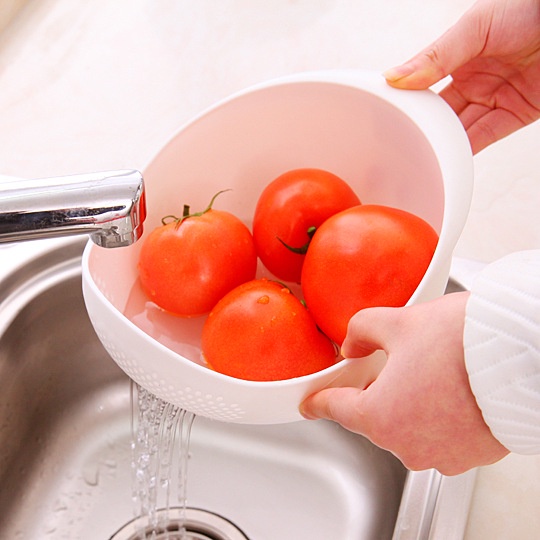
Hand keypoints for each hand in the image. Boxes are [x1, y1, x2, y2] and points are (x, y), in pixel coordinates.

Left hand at [301, 292, 508, 475]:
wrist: (522, 356)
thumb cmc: (462, 344)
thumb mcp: (396, 322)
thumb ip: (361, 331)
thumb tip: (353, 344)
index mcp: (380, 417)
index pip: (335, 409)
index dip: (318, 401)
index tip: (310, 404)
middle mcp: (407, 445)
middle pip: (373, 417)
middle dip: (375, 391)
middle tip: (393, 362)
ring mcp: (441, 455)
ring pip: (407, 426)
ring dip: (409, 403)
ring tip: (430, 372)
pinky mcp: (470, 456)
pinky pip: (438, 435)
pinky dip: (436, 415)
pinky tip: (448, 389)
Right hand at [384, 0, 539, 153]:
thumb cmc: (528, 8)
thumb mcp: (475, 26)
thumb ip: (436, 55)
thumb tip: (396, 78)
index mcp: (458, 57)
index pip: (424, 87)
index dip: (408, 103)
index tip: (388, 117)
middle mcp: (475, 81)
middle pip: (441, 114)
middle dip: (424, 129)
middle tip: (403, 141)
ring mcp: (494, 99)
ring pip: (460, 130)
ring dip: (443, 143)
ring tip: (423, 155)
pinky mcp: (515, 114)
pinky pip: (485, 137)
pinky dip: (467, 150)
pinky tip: (448, 158)